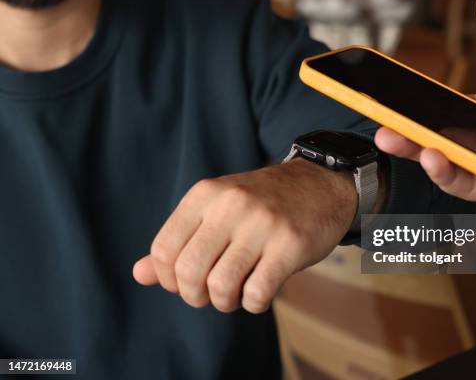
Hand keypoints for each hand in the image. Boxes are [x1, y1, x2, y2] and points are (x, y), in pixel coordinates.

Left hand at [132, 158, 356, 311]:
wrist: (321, 185)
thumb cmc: (263, 205)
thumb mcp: (216, 211)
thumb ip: (179, 240)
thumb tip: (139, 274)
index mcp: (205, 194)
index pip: (163, 251)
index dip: (168, 279)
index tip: (187, 282)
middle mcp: (230, 205)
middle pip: (188, 272)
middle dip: (194, 296)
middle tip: (210, 293)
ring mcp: (262, 224)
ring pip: (221, 287)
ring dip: (224, 302)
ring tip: (236, 293)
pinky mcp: (290, 244)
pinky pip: (257, 294)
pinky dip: (253, 304)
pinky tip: (259, 291)